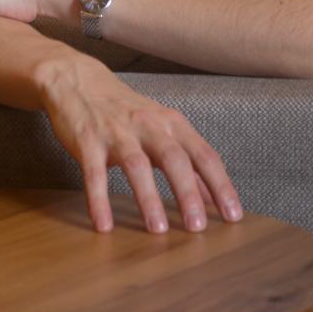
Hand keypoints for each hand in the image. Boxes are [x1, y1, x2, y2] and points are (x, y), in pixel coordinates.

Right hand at [40, 52, 243, 234]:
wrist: (79, 81)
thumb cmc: (126, 112)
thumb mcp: (161, 130)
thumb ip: (186, 161)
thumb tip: (212, 195)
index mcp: (171, 123)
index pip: (203, 155)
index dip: (220, 185)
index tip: (234, 216)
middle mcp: (148, 125)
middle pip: (174, 159)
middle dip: (187, 194)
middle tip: (197, 228)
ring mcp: (117, 132)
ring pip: (137, 165)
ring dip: (149, 199)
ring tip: (158, 230)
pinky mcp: (88, 141)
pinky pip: (94, 173)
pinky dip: (100, 200)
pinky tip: (104, 225)